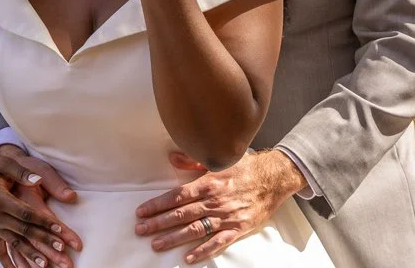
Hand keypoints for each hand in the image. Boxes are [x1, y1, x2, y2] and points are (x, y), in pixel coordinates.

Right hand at [0, 146, 81, 267]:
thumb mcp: (5, 163)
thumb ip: (22, 172)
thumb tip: (37, 180)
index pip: (26, 214)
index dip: (44, 222)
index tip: (61, 229)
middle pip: (23, 232)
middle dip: (44, 242)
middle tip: (62, 251)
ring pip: (14, 244)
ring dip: (30, 255)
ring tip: (46, 266)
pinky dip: (9, 262)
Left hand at [133, 150, 306, 263]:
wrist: (274, 178)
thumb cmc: (246, 167)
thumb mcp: (220, 159)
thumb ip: (194, 159)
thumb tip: (173, 157)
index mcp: (208, 182)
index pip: (176, 196)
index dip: (157, 204)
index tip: (142, 212)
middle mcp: (214, 200)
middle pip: (181, 214)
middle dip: (158, 222)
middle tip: (140, 230)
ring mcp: (226, 216)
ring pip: (194, 229)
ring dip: (174, 237)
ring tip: (156, 244)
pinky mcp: (238, 228)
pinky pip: (217, 242)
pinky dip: (203, 250)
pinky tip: (188, 257)